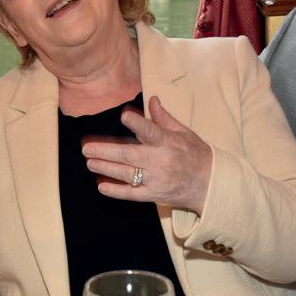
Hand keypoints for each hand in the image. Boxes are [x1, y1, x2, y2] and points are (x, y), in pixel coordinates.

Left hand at [82, 96, 212, 214]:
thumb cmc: (196, 154)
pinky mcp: (154, 194)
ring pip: (126, 174)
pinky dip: (116, 191)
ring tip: (90, 162)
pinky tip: (101, 186)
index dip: (138, 123)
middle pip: (129, 155)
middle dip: (105, 151)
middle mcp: (160, 161)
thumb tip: (152, 100)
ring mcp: (156, 180)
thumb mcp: (183, 133)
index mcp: (168, 143)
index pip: (151, 131)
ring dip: (106, 168)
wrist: (209, 184)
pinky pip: (132, 194)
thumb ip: (163, 118)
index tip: (124, 115)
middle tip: (86, 148)